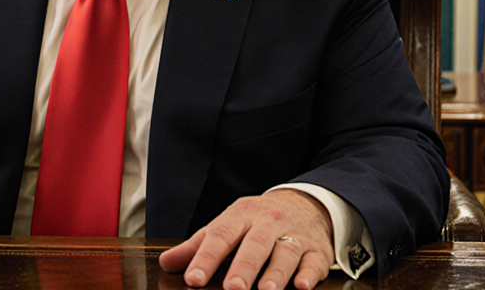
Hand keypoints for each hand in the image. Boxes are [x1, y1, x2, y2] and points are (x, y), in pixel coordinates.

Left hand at [158, 189, 334, 289]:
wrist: (305, 203)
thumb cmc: (258, 221)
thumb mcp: (227, 225)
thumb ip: (198, 246)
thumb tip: (166, 263)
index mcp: (241, 215)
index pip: (220, 236)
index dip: (206, 258)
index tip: (193, 279)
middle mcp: (268, 223)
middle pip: (255, 245)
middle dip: (243, 267)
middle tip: (233, 289)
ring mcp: (294, 236)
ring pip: (285, 253)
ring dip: (276, 273)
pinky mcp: (317, 250)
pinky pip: (314, 262)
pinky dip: (308, 274)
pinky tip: (301, 286)